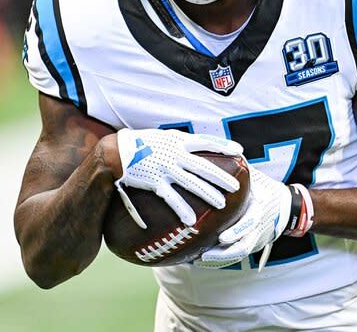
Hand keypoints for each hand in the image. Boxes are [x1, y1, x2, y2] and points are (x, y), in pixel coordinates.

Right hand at [114, 128, 242, 228]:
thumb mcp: (164, 137)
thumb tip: (195, 144)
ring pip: (192, 183)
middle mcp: (175, 154)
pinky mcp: (155, 182)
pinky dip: (181, 209)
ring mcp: (166, 169)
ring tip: (222, 204)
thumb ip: (180, 142)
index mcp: (178, 141)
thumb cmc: (141, 143)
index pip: (206, 142)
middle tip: (236, 187)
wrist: (117, 151)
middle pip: (204, 166)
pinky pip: (171, 198)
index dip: (224, 145)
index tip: (240, 150)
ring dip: (208, 194)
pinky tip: (191, 220)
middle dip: (221, 177)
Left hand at [195, 165, 290, 269]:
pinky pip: (235, 257)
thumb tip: (219, 150)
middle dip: (223, 255)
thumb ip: (239, 167)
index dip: (237, 232)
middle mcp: (259, 227)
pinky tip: (202, 261)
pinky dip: (220, 261)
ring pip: (238, 255)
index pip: (250, 223)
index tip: (222, 238)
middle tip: (203, 256)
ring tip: (199, 261)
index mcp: (260, 208)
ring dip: (219, 261)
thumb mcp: (254, 176)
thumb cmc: (264, 187)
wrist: (286, 207)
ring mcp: (256, 239)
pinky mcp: (252, 247)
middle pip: (243, 247)